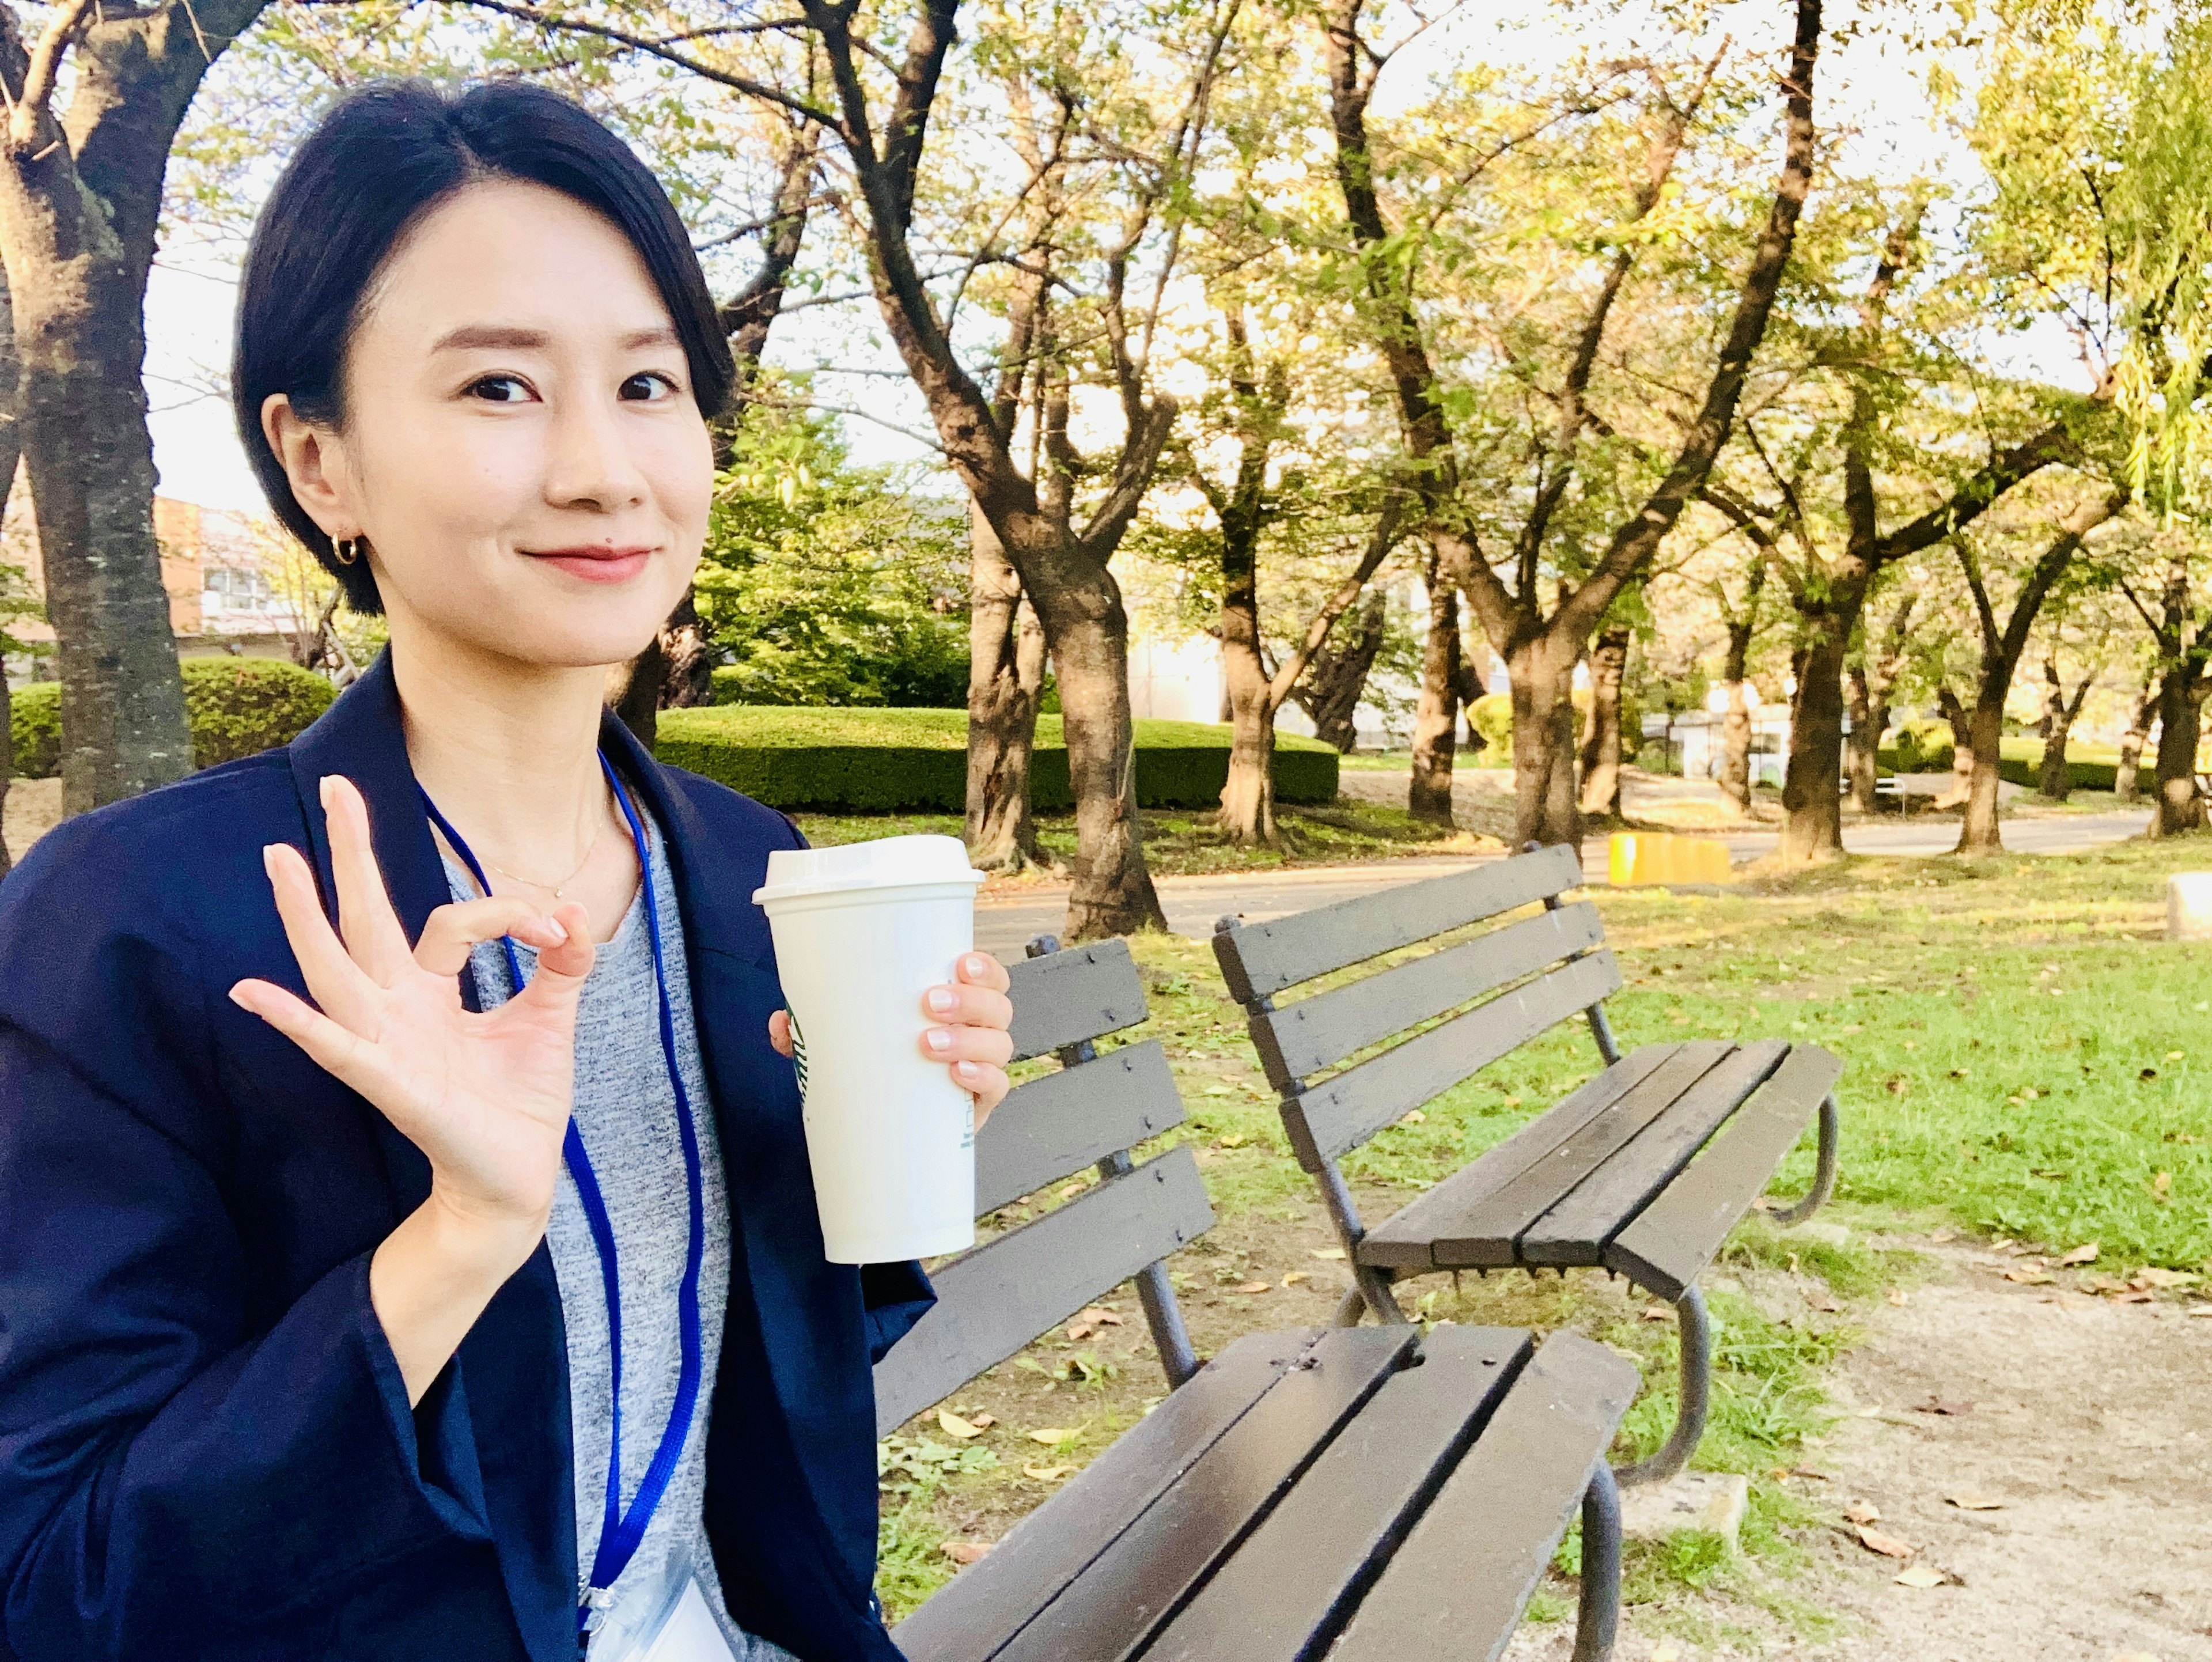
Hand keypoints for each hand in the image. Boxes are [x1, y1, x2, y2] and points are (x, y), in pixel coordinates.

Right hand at [229, 775, 593, 1257]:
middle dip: (349, 856)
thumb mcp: (550, 1019)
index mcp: (427, 994)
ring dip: (305, 918)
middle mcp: (395, 1012)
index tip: (558, 926)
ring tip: (280, 861)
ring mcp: (385, 1047)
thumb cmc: (519, 1103)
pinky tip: (255, 994)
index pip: (450, 922)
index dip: (507, 911)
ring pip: (335, 971)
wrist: (519, 1178)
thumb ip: (561, 966)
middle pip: (362, 922)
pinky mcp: (393, 1087)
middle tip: (334, 787)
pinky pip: (338, 1049)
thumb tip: (577, 917)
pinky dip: (298, 1023)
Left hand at [768, 952, 1014, 1129]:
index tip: (958, 962)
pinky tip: (957, 1076)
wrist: (885, 1126)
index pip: (987, 977)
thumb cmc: (877, 1066)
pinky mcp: (976, 1106)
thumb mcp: (846, 1041)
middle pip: (997, 1008)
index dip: (983, 967)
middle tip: (928, 1003)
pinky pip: (996, 1088)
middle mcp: (976, 1033)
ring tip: (928, 1044)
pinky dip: (982, 1079)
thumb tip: (781, 1022)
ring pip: (999, 1045)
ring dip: (969, 1040)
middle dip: (969, 1001)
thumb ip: (811, 1030)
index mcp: (956, 1005)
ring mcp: (981, 1068)